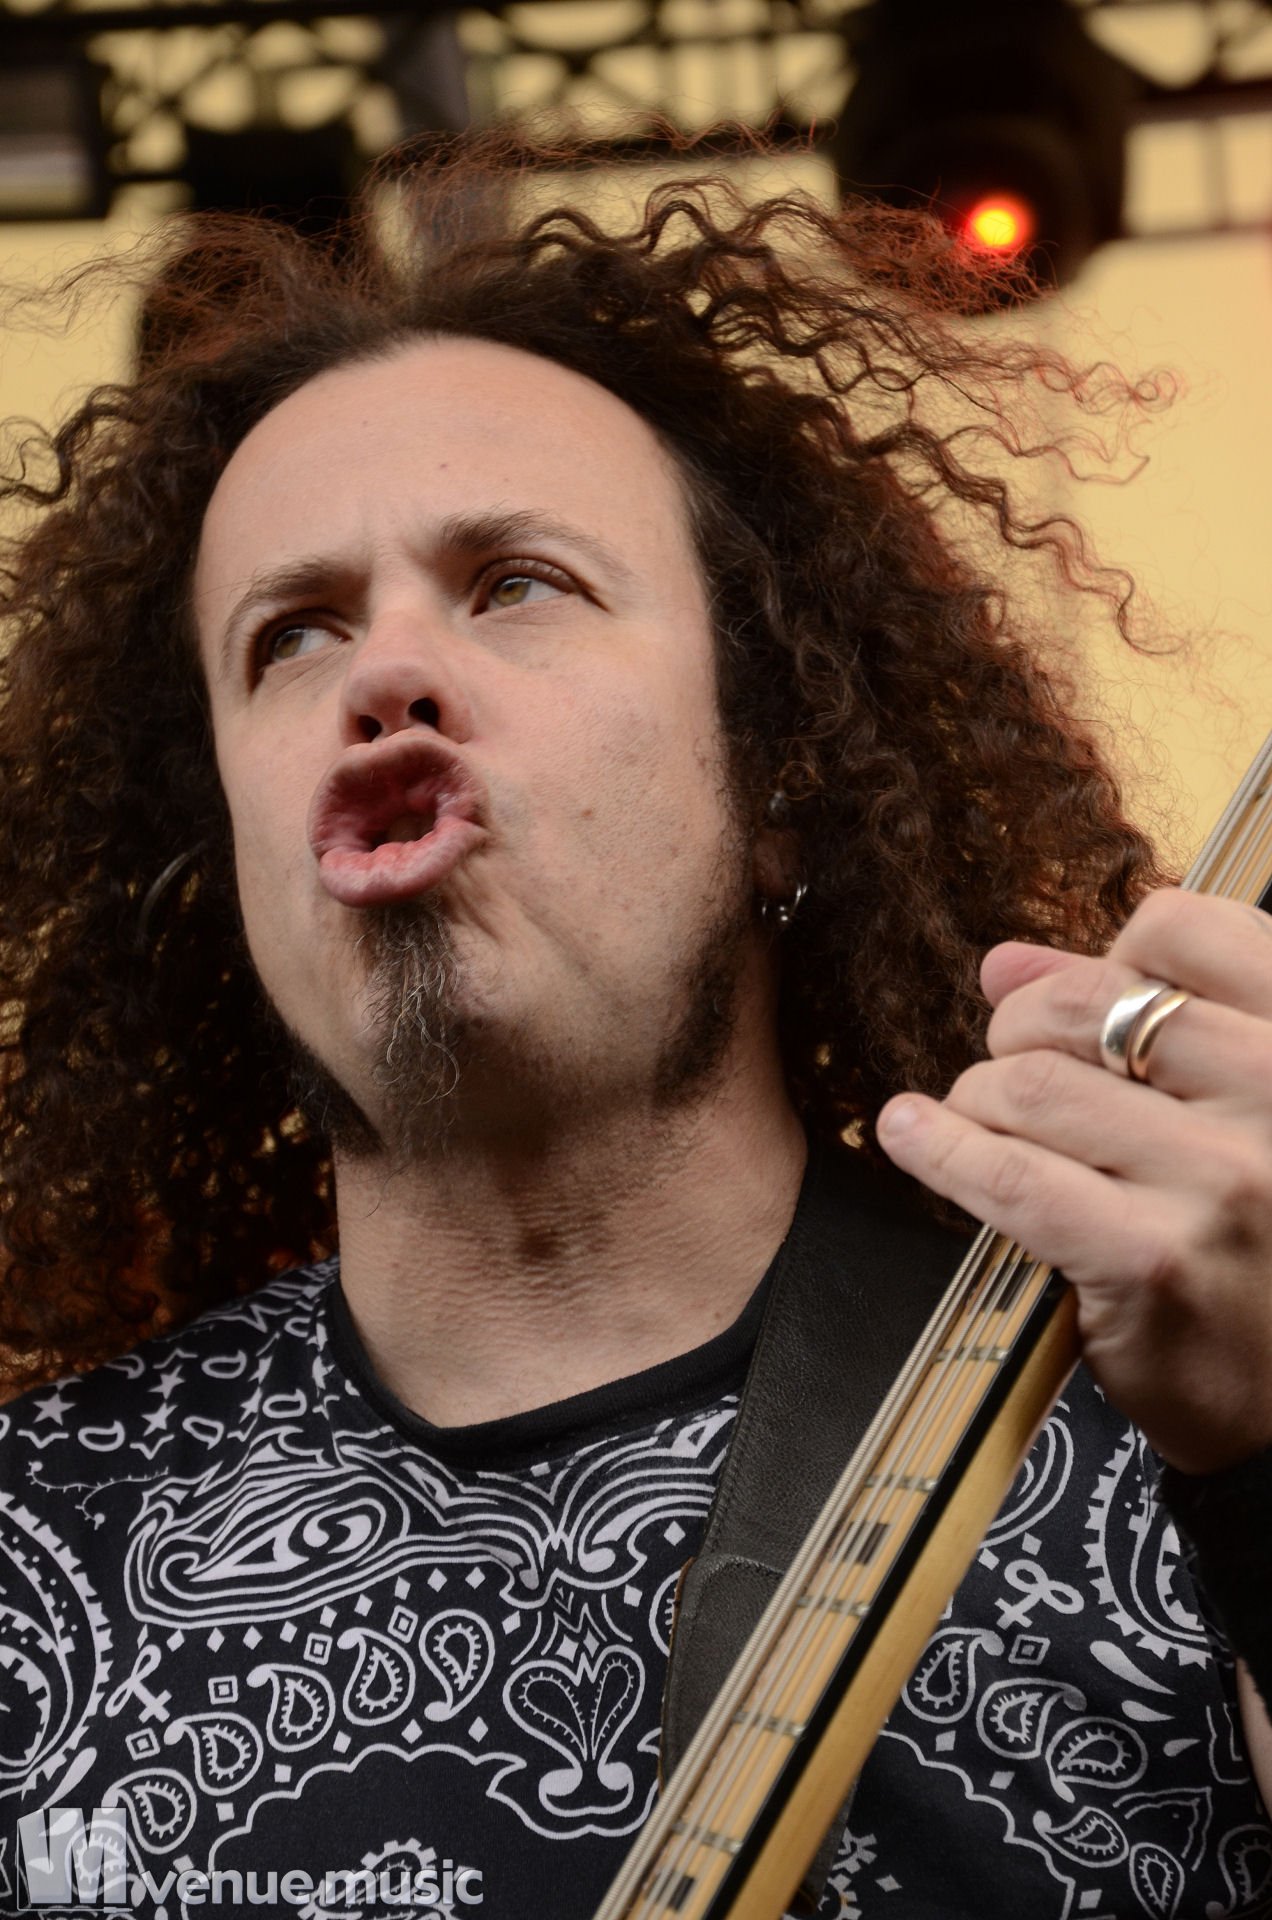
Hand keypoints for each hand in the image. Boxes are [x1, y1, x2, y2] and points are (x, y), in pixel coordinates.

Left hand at [876, 888, 1271, 1473]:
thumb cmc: (1265, 1242)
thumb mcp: (1239, 1109)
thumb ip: (1137, 1014)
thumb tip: (1005, 963)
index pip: (1178, 927)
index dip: (1101, 958)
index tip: (1076, 1002)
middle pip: (1085, 1003)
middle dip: (1018, 1033)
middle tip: (1011, 1075)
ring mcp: (1223, 1179)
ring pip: (1031, 1086)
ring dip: (980, 1101)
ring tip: (983, 1128)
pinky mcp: (1153, 1259)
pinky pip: (1008, 1178)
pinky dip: (941, 1149)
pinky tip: (910, 1134)